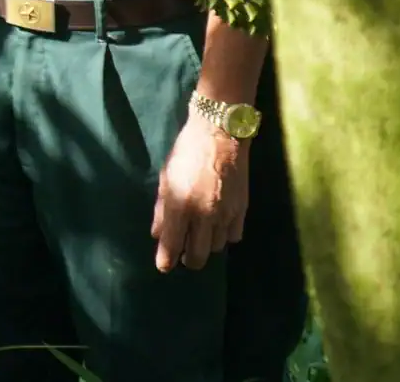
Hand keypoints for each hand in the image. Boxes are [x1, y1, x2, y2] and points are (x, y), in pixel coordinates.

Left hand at [152, 114, 250, 271]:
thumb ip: (161, 210)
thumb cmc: (186, 152)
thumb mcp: (166, 178)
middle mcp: (204, 215)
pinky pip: (234, 236)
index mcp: (180, 206)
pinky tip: (218, 225)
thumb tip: (157, 235)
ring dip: (207, 244)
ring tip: (200, 233)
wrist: (220, 133)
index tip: (164, 265)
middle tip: (184, 253)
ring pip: (217, 248)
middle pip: (198, 257)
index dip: (166, 261)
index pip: (172, 246)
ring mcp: (225, 214)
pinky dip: (225, 235)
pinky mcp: (242, 210)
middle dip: (188, 259)